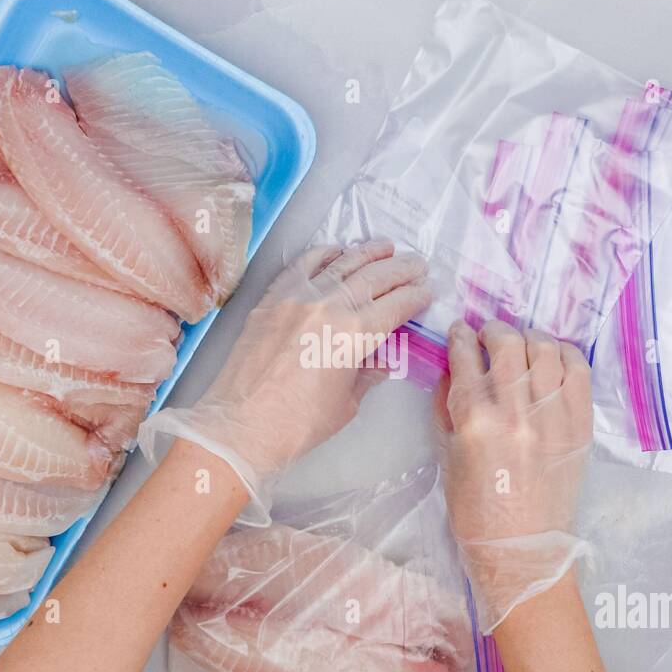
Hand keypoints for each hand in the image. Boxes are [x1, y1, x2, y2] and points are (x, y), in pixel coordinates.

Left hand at [139, 242, 430, 522]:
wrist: (241, 425)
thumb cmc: (298, 424)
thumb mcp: (347, 404)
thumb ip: (369, 374)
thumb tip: (384, 359)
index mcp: (354, 334)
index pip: (396, 305)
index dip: (417, 296)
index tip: (429, 291)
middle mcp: (329, 305)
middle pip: (374, 277)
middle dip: (402, 269)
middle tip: (419, 264)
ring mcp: (298, 296)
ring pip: (341, 263)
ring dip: (369, 252)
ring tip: (388, 246)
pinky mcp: (272, 298)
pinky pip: (302, 264)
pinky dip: (323, 253)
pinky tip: (337, 250)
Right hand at [435, 319, 592, 631]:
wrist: (522, 549)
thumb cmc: (475, 511)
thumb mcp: (446, 456)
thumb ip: (447, 407)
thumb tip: (452, 369)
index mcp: (474, 419)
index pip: (464, 355)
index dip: (459, 336)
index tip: (459, 332)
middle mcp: (515, 410)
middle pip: (506, 343)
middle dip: (493, 330)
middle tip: (489, 336)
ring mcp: (553, 416)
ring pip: (544, 348)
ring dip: (528, 338)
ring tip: (522, 345)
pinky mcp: (580, 425)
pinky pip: (577, 370)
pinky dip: (565, 354)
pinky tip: (553, 358)